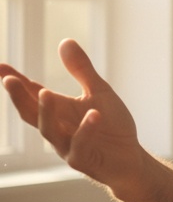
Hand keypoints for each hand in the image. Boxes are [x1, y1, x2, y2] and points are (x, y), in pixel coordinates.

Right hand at [0, 40, 145, 189]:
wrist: (131, 158)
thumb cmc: (112, 125)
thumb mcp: (99, 92)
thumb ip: (81, 70)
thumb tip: (65, 41)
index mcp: (59, 110)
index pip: (32, 93)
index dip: (15, 81)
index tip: (0, 66)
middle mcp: (57, 128)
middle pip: (30, 112)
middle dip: (19, 96)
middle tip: (9, 79)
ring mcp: (66, 146)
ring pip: (49, 130)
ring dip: (46, 112)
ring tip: (46, 93)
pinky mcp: (82, 160)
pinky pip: (80, 145)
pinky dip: (86, 130)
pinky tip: (94, 114)